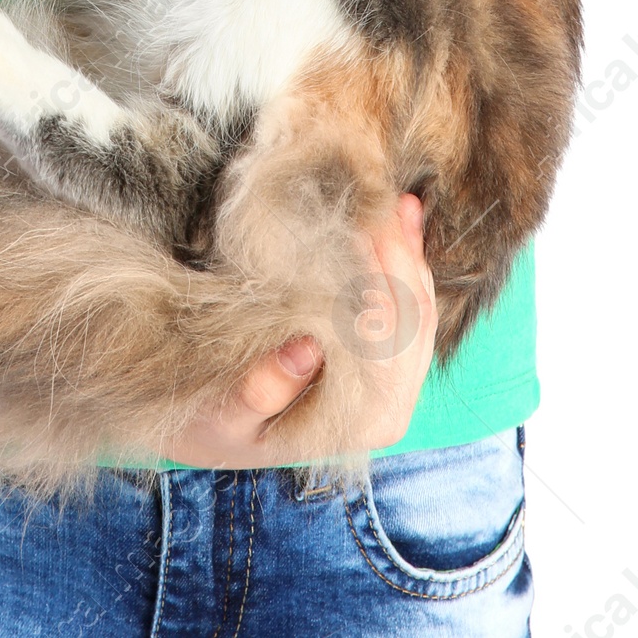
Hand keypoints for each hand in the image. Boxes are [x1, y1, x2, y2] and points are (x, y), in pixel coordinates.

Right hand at [159, 194, 437, 468]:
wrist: (221, 437)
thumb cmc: (215, 424)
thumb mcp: (225, 416)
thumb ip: (263, 389)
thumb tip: (308, 345)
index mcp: (364, 422)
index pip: (387, 338)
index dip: (374, 278)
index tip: (348, 226)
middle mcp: (394, 407)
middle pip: (414, 316)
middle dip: (396, 253)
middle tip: (373, 199)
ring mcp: (400, 386)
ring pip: (421, 307)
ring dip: (408, 250)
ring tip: (394, 200)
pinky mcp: (393, 364)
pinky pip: (415, 305)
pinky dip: (409, 259)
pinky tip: (402, 217)